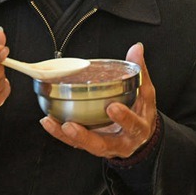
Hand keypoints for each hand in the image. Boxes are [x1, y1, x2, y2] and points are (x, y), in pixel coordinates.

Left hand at [40, 42, 157, 158]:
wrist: (141, 137)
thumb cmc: (142, 113)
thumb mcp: (146, 93)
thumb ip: (140, 71)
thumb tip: (136, 48)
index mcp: (138, 129)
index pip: (133, 124)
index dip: (124, 118)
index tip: (112, 107)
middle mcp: (122, 142)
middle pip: (103, 144)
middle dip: (86, 136)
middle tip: (71, 125)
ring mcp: (105, 146)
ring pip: (85, 145)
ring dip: (68, 136)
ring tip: (54, 123)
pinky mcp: (92, 146)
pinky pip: (75, 143)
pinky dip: (60, 134)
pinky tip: (49, 122)